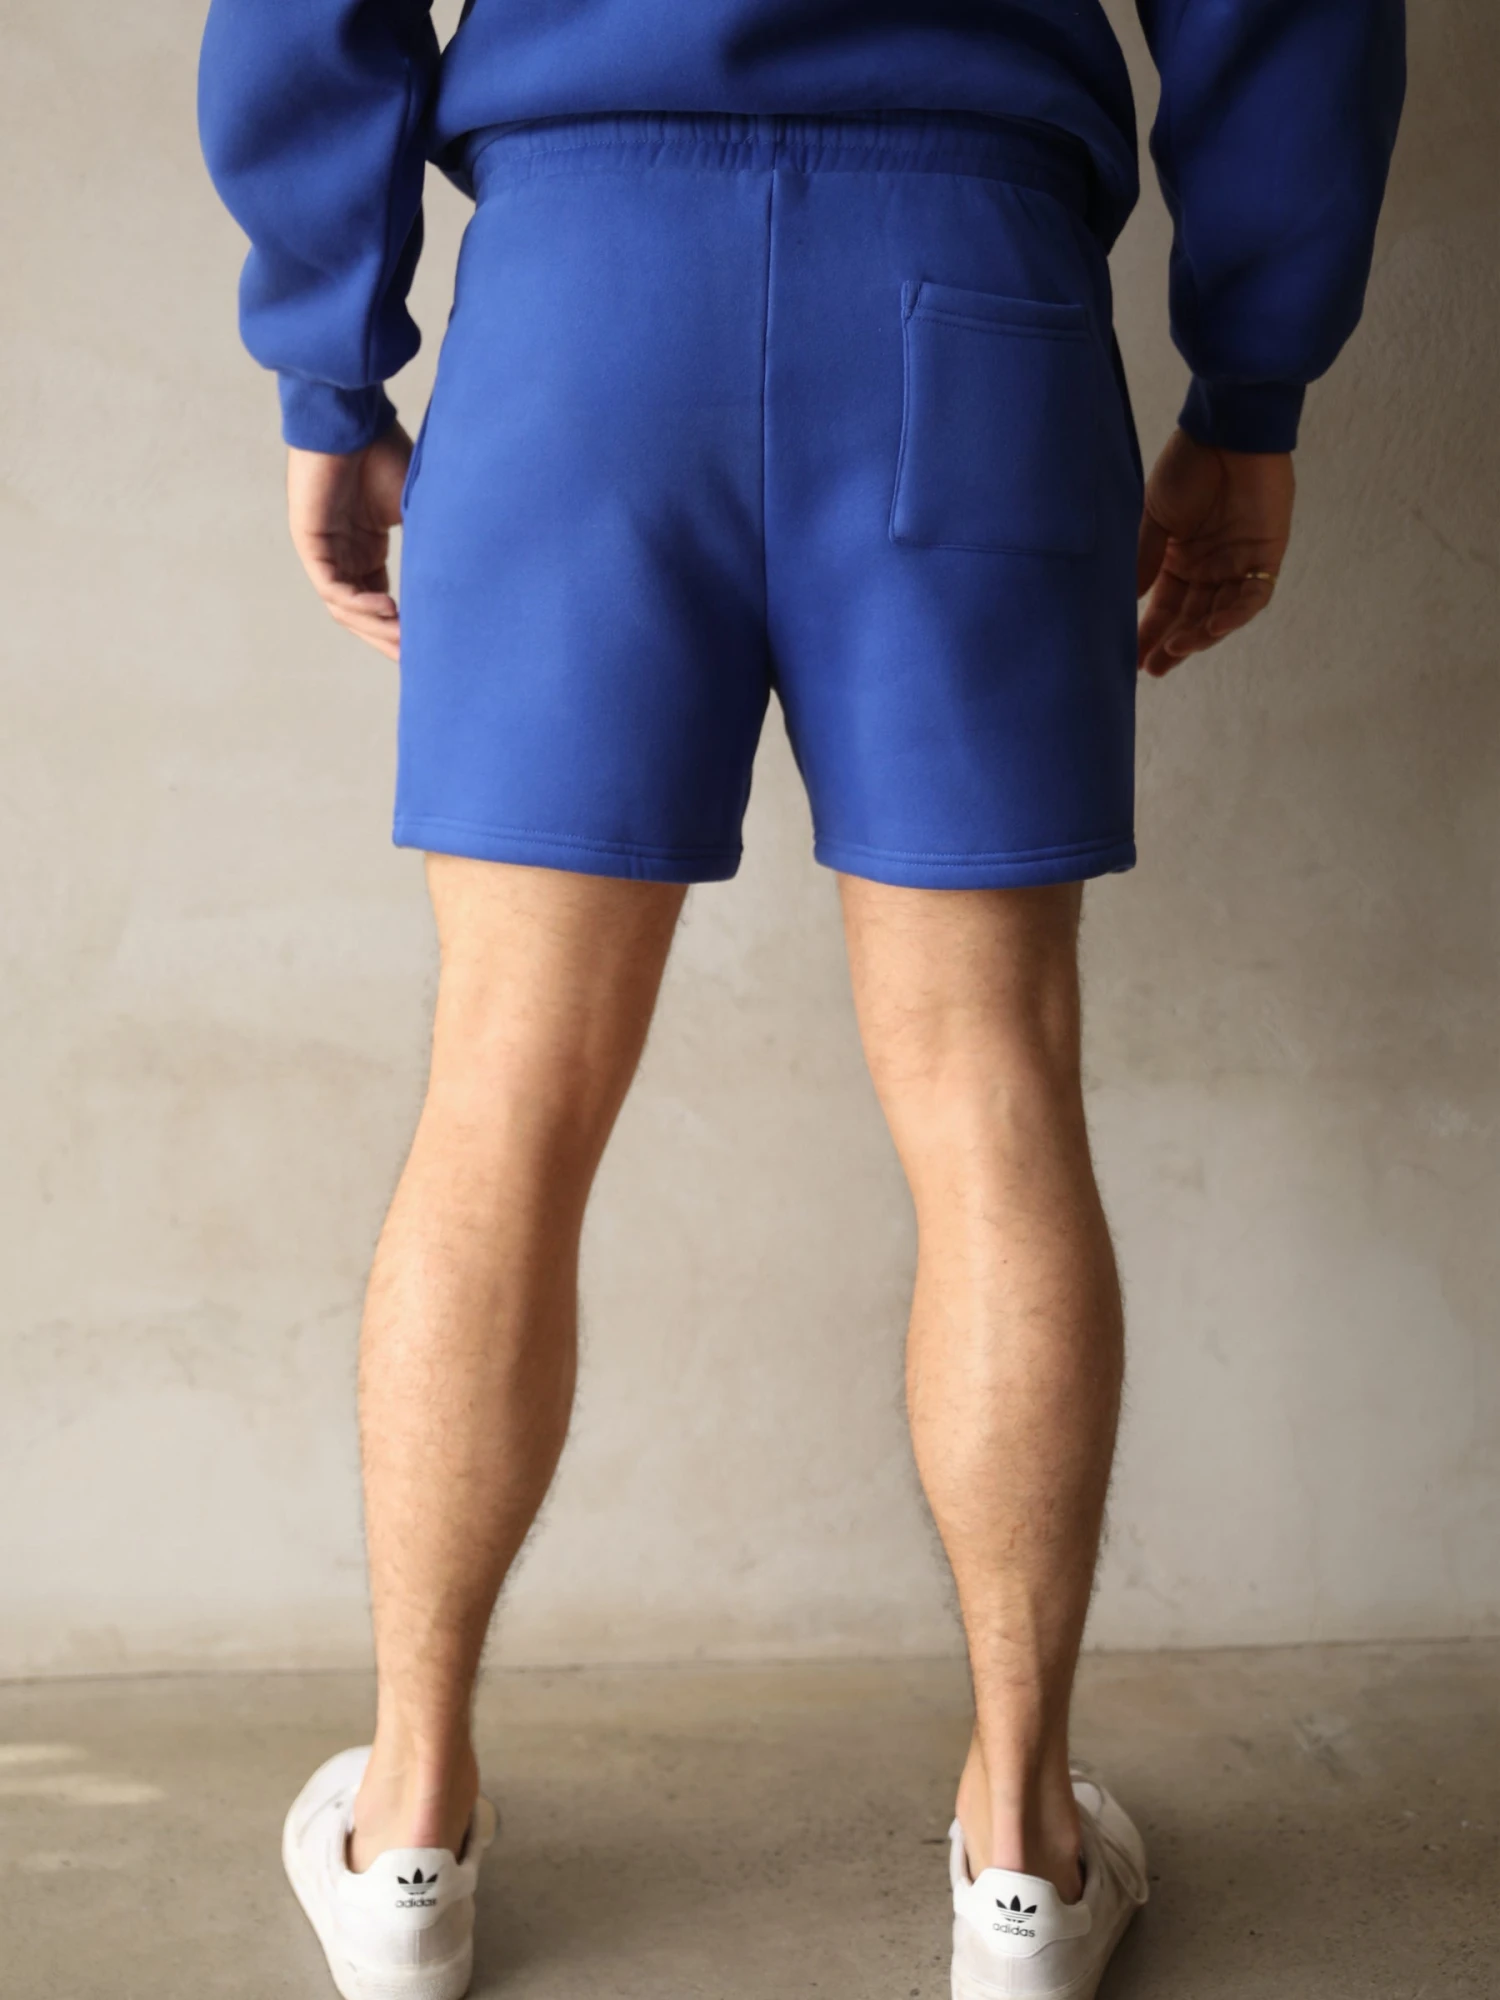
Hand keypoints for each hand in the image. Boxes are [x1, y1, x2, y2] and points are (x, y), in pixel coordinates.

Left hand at [287, 424, 411, 660]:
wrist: (351, 417)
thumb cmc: (384, 450)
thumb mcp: (417, 508)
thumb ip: (431, 542)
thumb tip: (468, 575)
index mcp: (364, 546)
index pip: (380, 600)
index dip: (402, 627)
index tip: (431, 646)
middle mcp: (343, 553)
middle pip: (361, 614)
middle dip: (388, 639)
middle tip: (417, 661)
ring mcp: (325, 549)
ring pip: (346, 607)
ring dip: (375, 627)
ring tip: (405, 640)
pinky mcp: (311, 541)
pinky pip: (334, 587)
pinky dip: (359, 603)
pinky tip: (389, 608)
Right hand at [1136, 429, 1293, 676]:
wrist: (1227, 431)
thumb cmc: (1188, 467)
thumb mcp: (1155, 519)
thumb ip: (1145, 561)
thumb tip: (1127, 603)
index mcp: (1179, 559)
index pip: (1163, 607)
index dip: (1149, 633)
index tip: (1131, 660)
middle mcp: (1208, 568)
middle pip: (1190, 618)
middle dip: (1172, 645)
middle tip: (1153, 669)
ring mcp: (1237, 564)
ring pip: (1220, 614)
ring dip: (1199, 635)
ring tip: (1175, 650)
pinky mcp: (1264, 557)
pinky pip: (1253, 597)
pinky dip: (1234, 615)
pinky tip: (1211, 629)